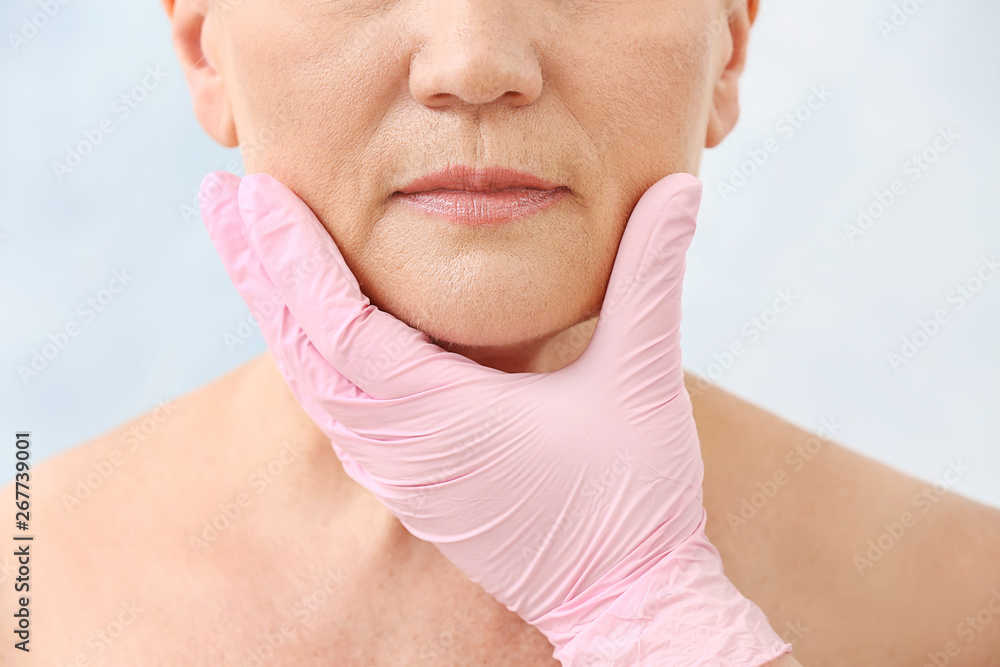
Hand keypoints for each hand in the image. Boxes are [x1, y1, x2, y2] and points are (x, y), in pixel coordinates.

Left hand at [199, 170, 792, 665]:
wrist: (626, 599)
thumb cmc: (635, 498)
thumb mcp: (644, 378)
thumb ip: (652, 276)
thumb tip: (681, 187)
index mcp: (443, 418)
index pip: (340, 325)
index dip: (294, 256)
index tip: (252, 193)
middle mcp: (401, 449)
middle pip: (302, 349)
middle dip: (258, 268)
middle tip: (218, 198)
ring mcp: (399, 471)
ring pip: (312, 382)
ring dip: (278, 308)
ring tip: (250, 245)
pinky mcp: (411, 482)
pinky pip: (337, 408)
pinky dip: (310, 352)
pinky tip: (306, 321)